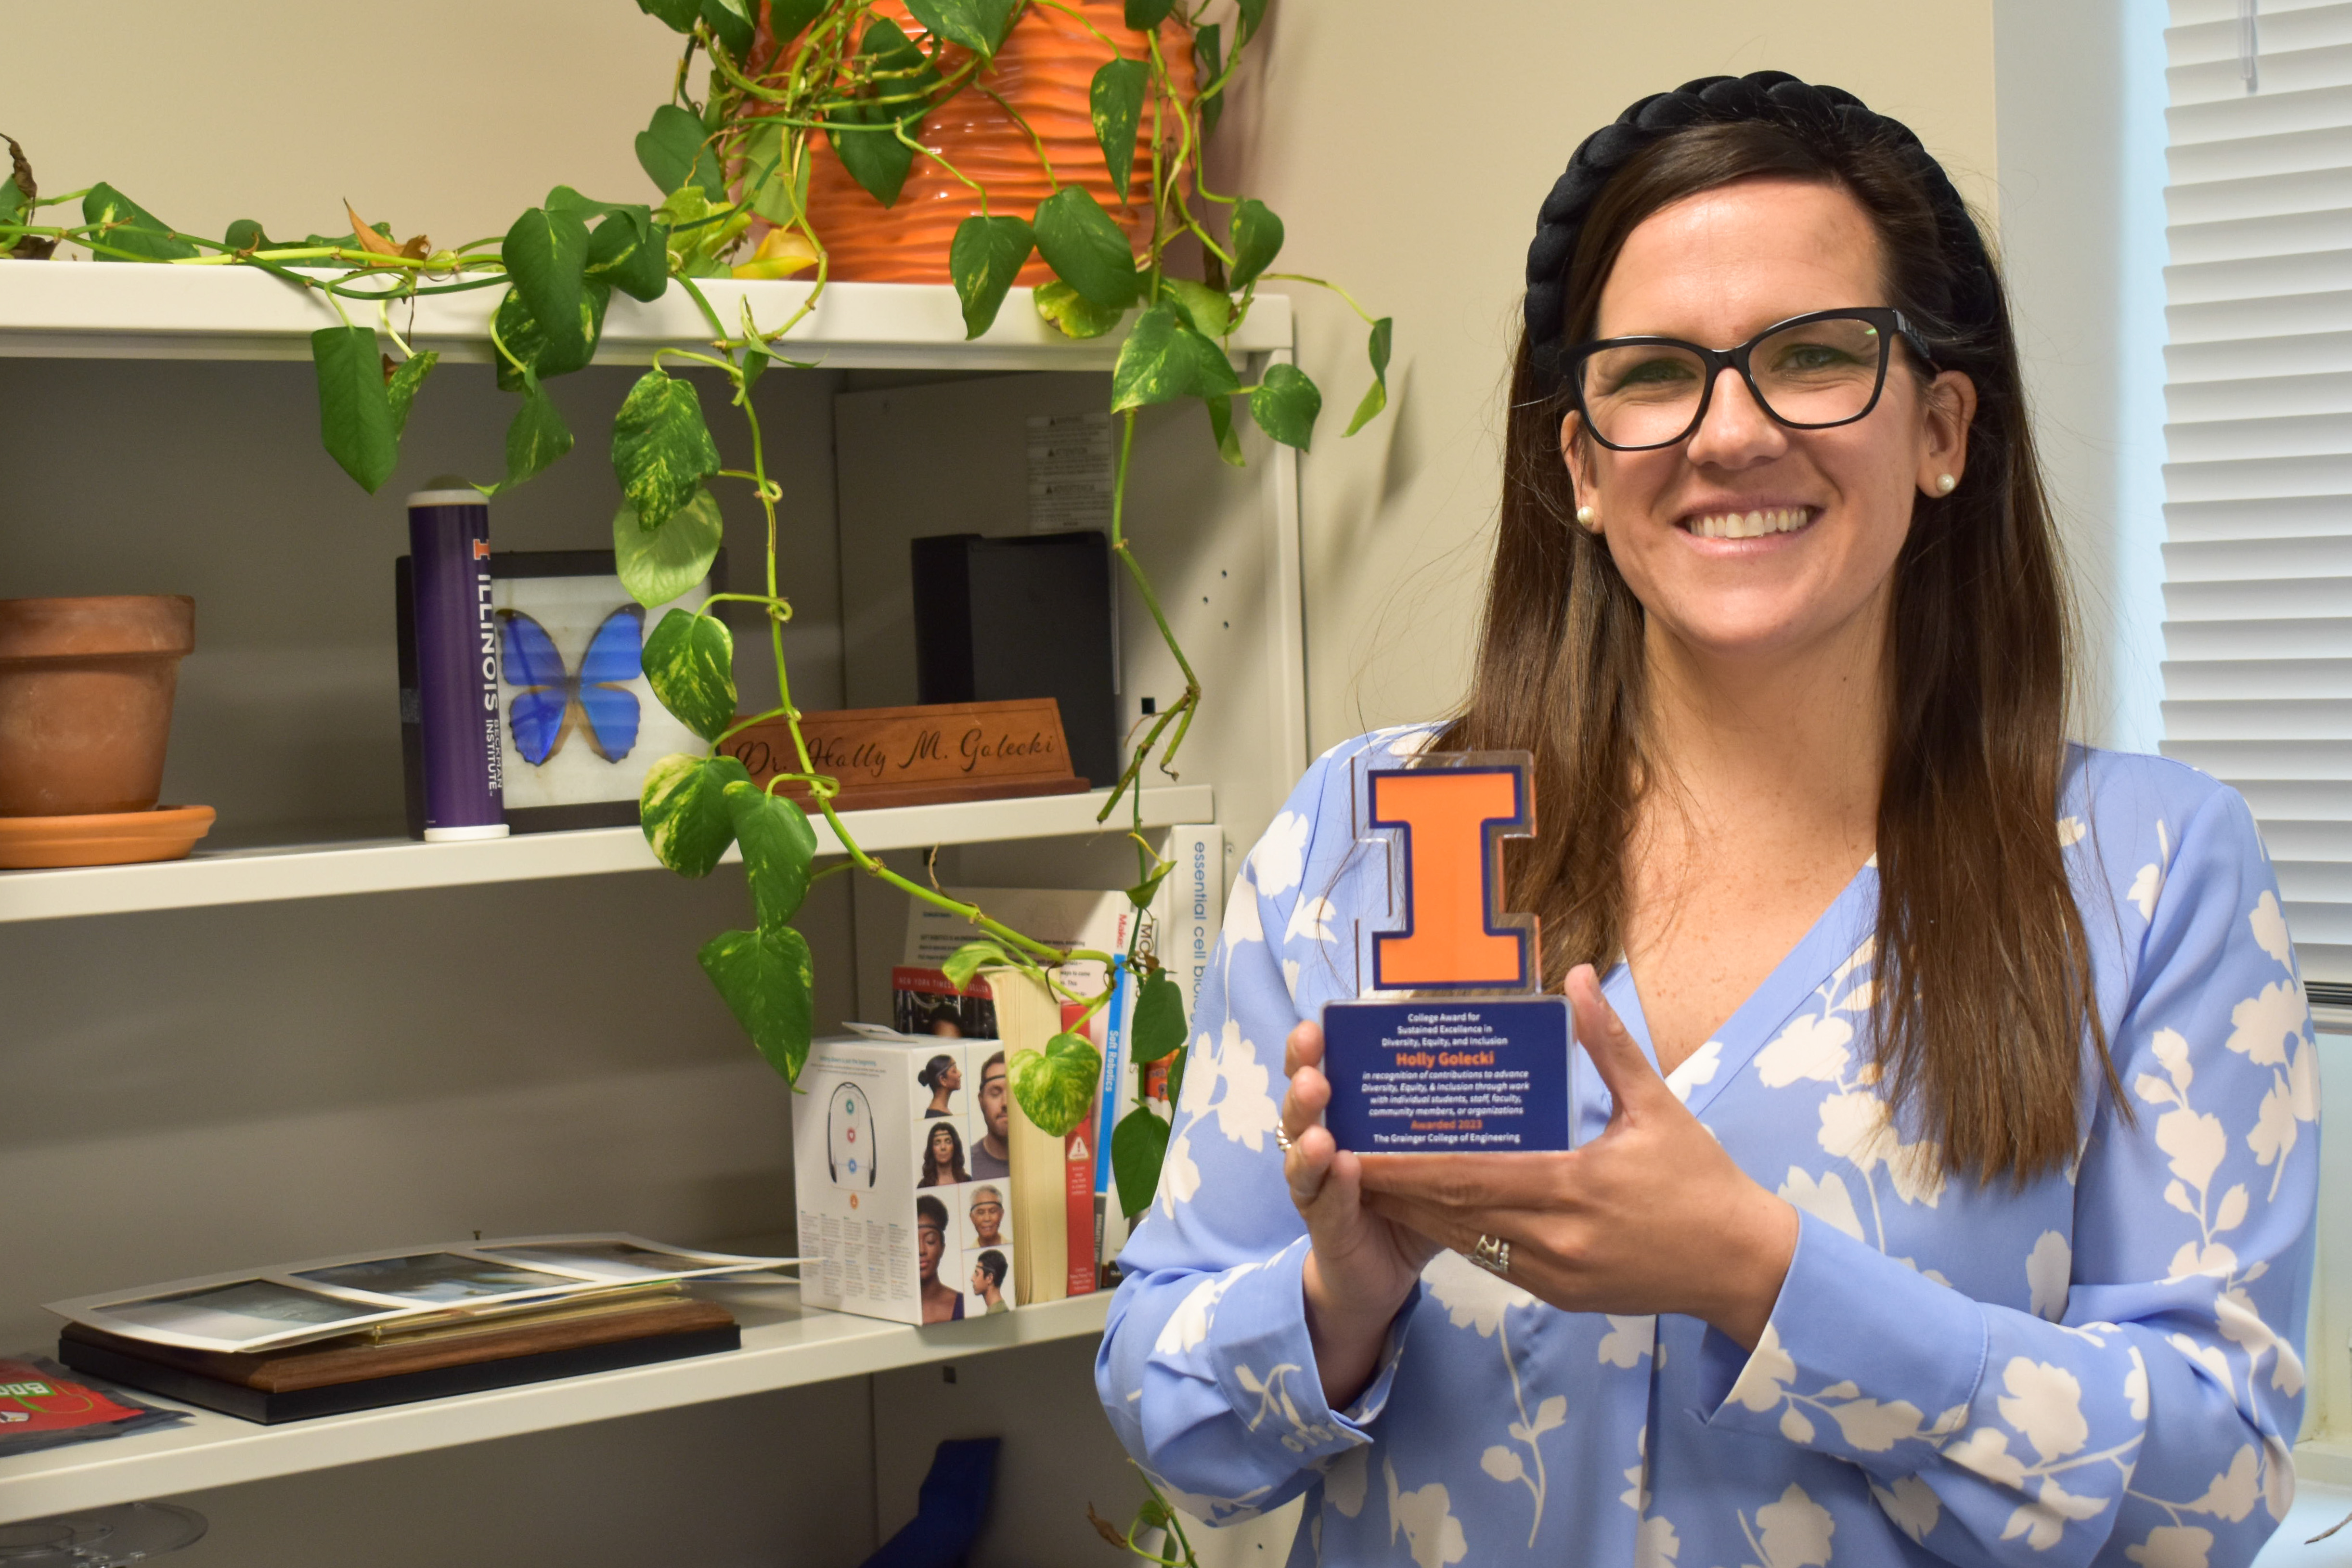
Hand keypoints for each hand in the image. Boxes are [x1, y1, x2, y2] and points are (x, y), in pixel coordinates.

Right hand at [1281, 1019, 1443, 1408]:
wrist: (1382, 1273)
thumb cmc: (1410, 1202)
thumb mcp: (1430, 1155)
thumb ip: (1452, 1118)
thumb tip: (1515, 1069)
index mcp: (1345, 1116)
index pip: (1321, 1070)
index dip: (1314, 1048)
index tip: (1319, 1024)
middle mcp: (1322, 1144)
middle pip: (1302, 1104)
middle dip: (1303, 1079)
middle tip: (1314, 1065)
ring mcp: (1317, 1185)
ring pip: (1300, 1150)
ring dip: (1309, 1130)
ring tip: (1322, 1117)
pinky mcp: (1324, 1225)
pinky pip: (1323, 1201)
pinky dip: (1333, 1183)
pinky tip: (1344, 1166)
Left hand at [1355, 965, 1795, 1348]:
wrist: (1742, 1265)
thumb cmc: (1701, 1180)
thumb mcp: (1657, 1106)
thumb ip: (1609, 1044)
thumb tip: (1581, 977)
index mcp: (1573, 1185)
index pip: (1468, 1175)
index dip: (1408, 1166)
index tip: (1358, 1148)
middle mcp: (1554, 1237)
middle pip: (1453, 1212)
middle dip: (1395, 1190)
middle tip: (1342, 1161)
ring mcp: (1555, 1273)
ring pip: (1466, 1243)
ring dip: (1417, 1216)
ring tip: (1371, 1186)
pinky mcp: (1561, 1295)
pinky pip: (1494, 1264)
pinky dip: (1457, 1239)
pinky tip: (1429, 1216)